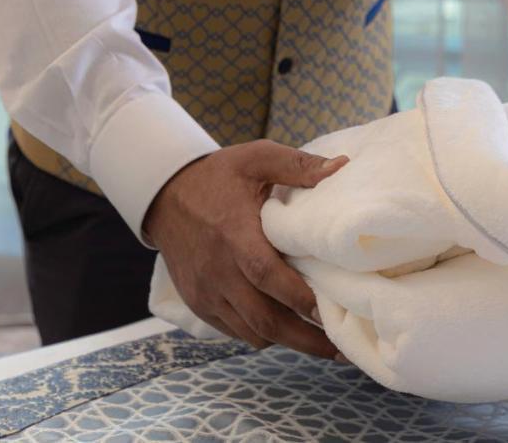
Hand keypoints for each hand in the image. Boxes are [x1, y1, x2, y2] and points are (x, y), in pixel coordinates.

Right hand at [144, 140, 348, 358]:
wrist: (165, 195)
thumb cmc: (218, 176)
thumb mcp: (256, 158)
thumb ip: (298, 165)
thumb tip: (341, 167)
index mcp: (234, 234)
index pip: (266, 274)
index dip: (298, 297)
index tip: (329, 311)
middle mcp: (218, 270)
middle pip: (262, 318)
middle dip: (303, 339)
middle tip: (340, 349)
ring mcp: (206, 291)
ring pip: (251, 332)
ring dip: (287, 340)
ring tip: (322, 342)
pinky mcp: (199, 303)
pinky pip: (235, 331)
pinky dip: (262, 334)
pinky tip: (288, 329)